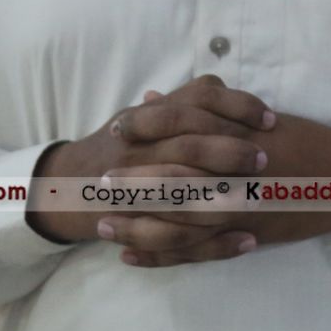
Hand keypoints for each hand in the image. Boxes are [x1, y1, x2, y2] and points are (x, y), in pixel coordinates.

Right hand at [28, 76, 275, 260]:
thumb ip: (179, 102)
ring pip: (184, 194)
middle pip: (189, 146)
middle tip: (266, 159)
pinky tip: (249, 241)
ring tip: (265, 200)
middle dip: (231, 151)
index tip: (268, 118)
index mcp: (145, 120)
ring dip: (228, 197)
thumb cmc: (115, 148)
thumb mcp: (140, 116)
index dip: (236, 107)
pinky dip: (216, 244)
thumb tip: (217, 85)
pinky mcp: (135, 227)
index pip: (195, 103)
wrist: (62, 188)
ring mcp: (132, 191)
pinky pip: (179, 239)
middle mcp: (137, 151)